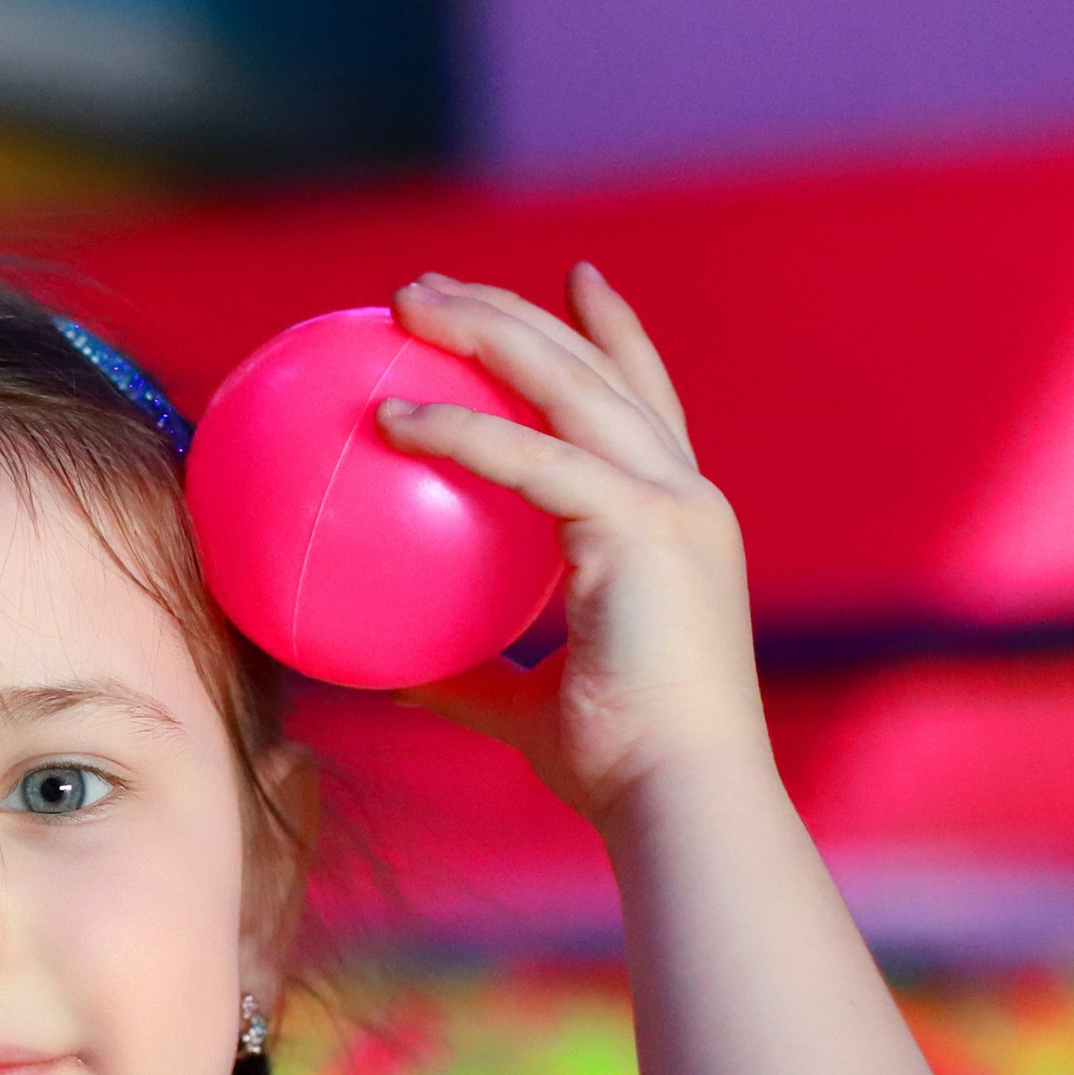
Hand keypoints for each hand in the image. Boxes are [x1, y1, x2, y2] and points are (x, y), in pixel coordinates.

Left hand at [376, 266, 767, 826]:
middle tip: (431, 286)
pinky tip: (391, 418)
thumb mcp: (528, 706)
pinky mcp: (642, 526)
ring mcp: (672, 503)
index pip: (639, 403)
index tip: (575, 279)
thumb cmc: (617, 764)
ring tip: (406, 301)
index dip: (610, 334)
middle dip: (515, 313)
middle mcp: (683, 496)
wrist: (680, 795)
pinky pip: (531, 458)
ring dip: (484, 330)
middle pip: (595, 368)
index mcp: (674, 524)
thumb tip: (390, 676)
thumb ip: (469, 673)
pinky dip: (460, 431)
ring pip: (568, 382)